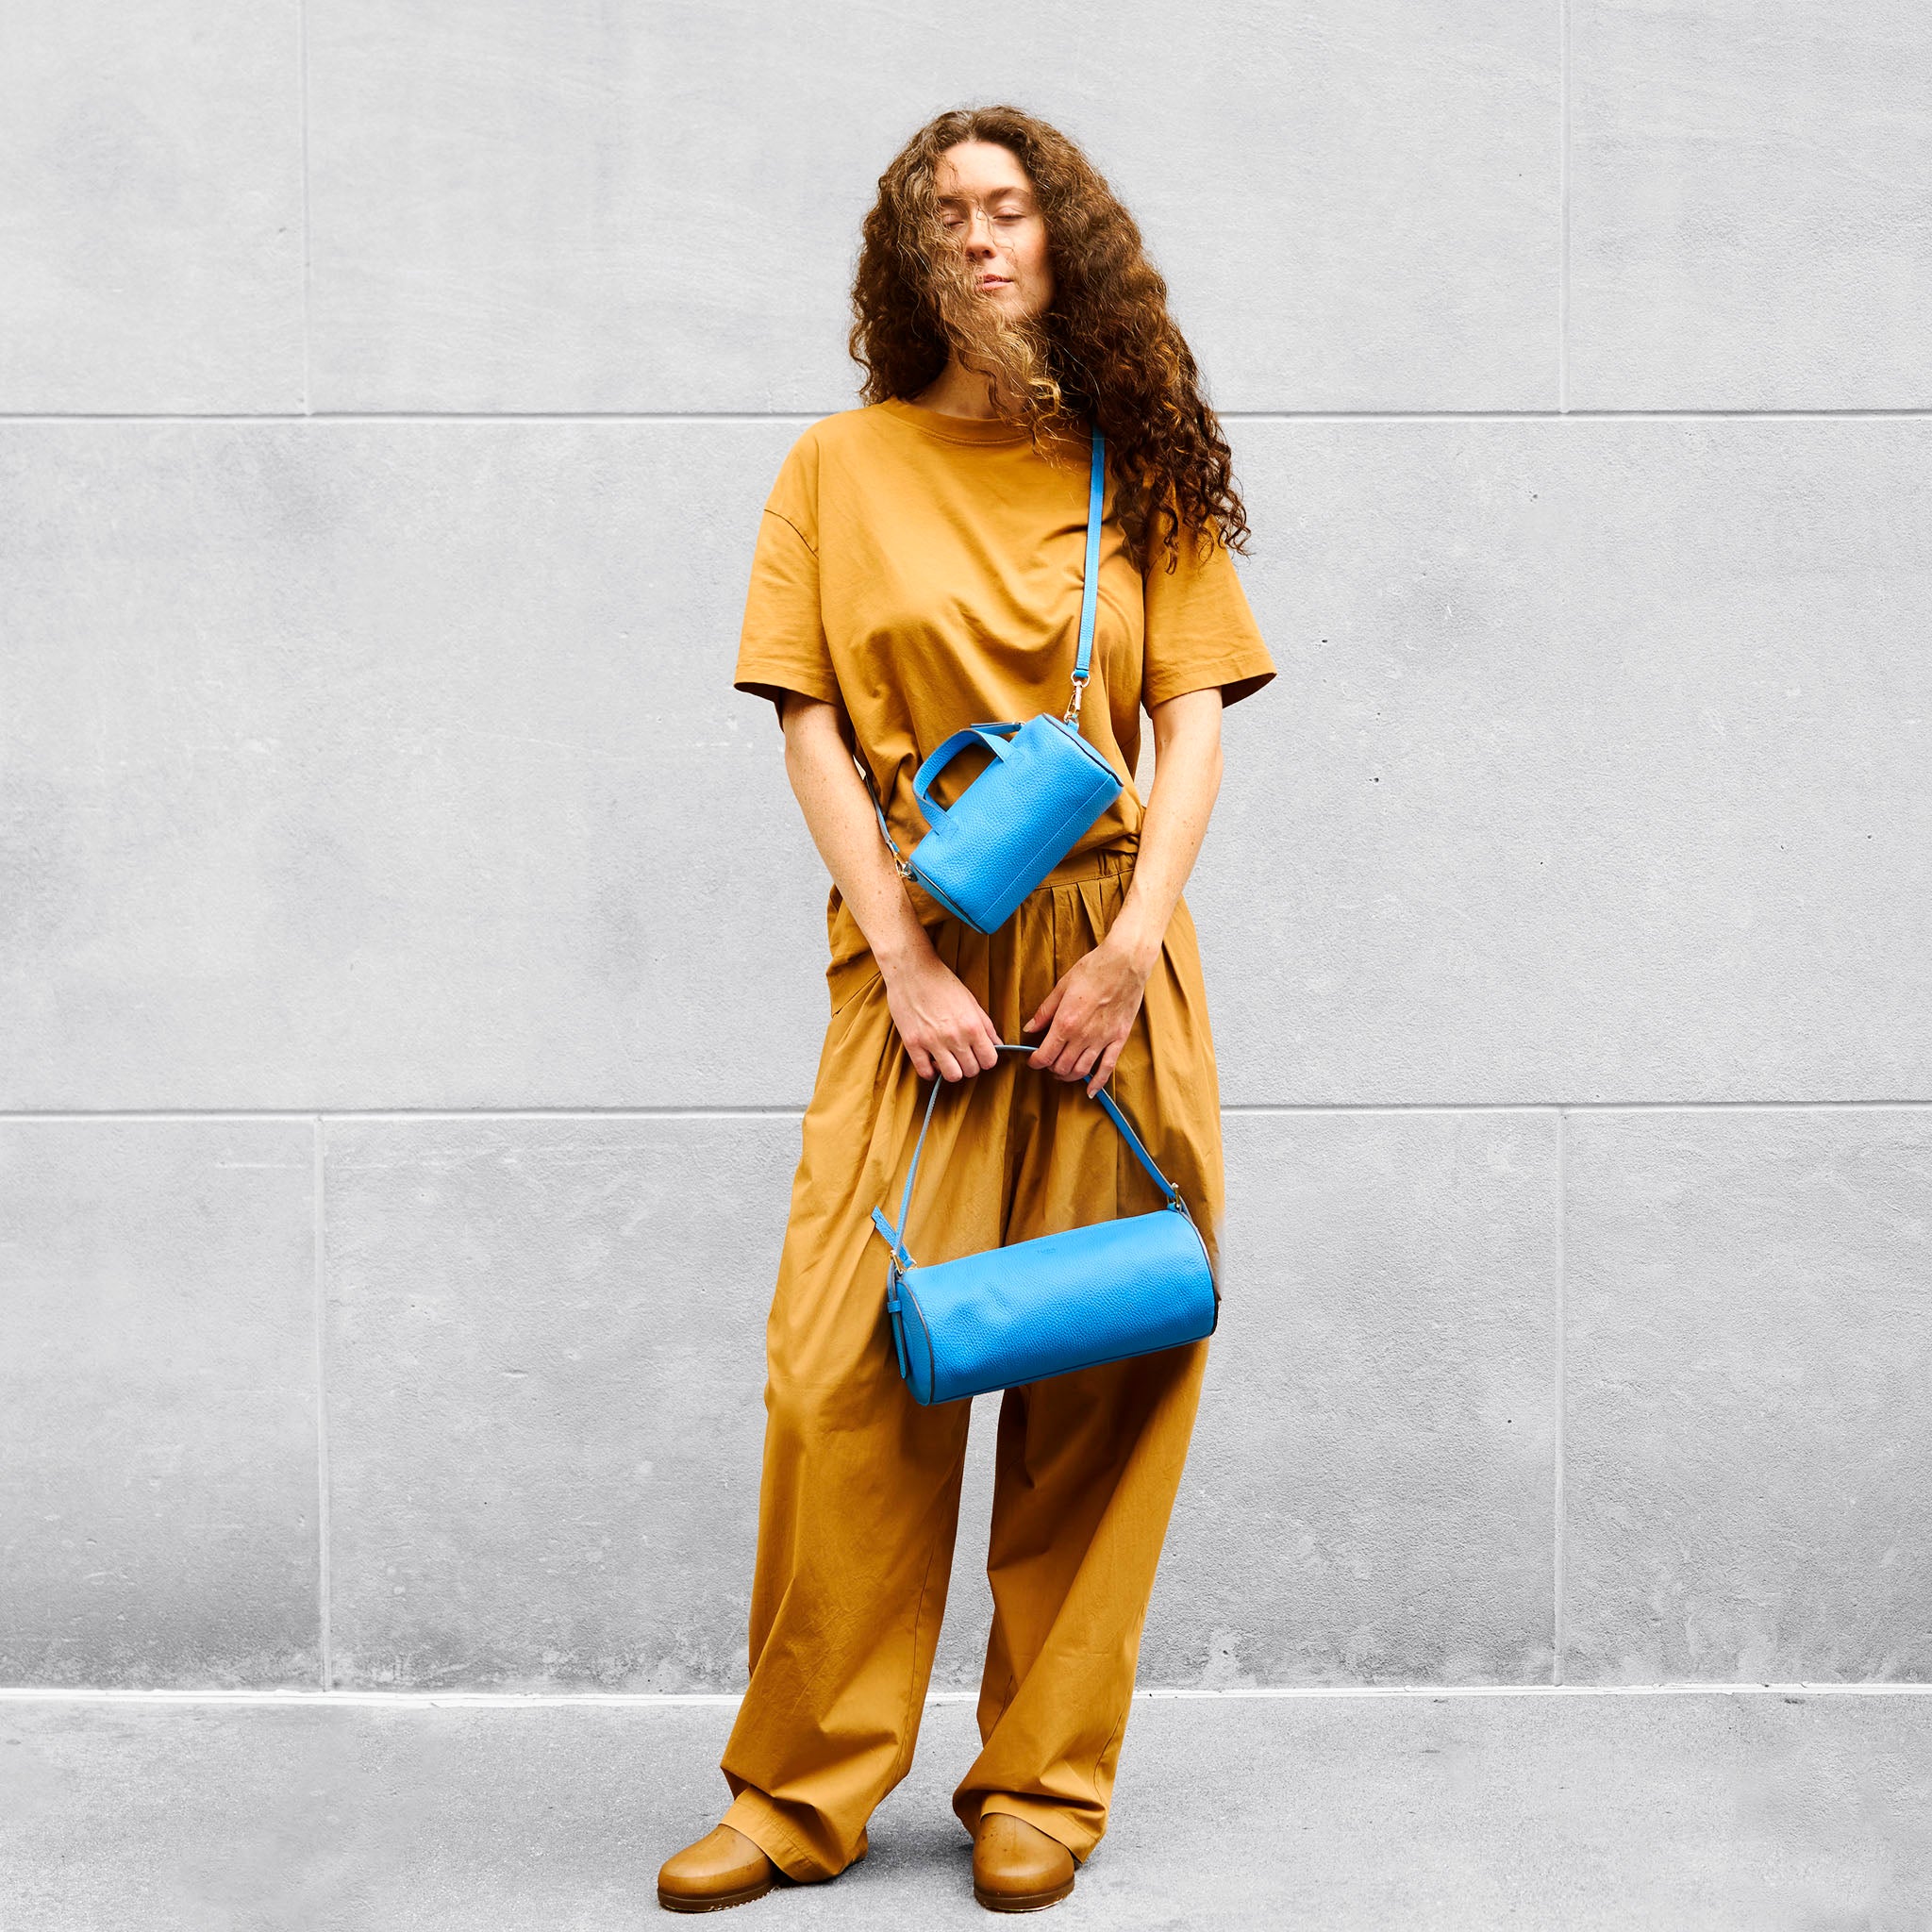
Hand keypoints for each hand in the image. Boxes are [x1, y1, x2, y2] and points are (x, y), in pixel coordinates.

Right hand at [885, 947, 1001, 1081]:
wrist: (912, 970)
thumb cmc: (943, 983)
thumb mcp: (971, 1001)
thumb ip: (986, 1025)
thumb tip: (997, 1044)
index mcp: (972, 1026)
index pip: (990, 1060)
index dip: (986, 1059)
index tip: (979, 1054)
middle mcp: (955, 1036)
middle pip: (971, 1070)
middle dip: (970, 1065)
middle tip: (962, 1055)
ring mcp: (932, 1041)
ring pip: (952, 1076)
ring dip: (952, 1071)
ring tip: (947, 1059)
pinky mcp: (912, 1043)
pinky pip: (925, 1072)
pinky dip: (930, 1072)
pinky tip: (931, 1062)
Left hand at [1023, 933, 1153, 1095]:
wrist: (1125, 963)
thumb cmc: (1093, 970)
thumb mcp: (1061, 987)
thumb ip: (1044, 1012)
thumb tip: (1029, 1028)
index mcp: (1065, 1023)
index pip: (1045, 1055)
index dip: (1035, 1062)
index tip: (1033, 1060)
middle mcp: (1083, 1036)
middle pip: (1061, 1066)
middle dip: (1050, 1069)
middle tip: (1047, 1063)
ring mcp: (1102, 1039)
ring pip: (1081, 1071)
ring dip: (1069, 1076)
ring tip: (1062, 1073)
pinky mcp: (1118, 1039)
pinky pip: (1107, 1067)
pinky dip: (1097, 1083)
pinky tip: (1090, 1091)